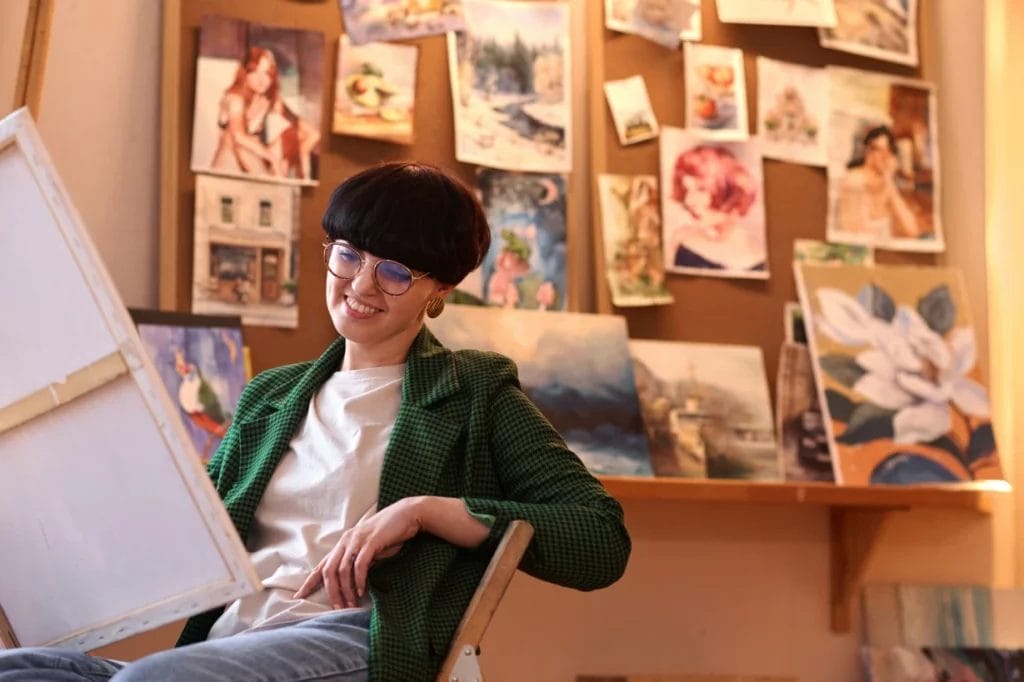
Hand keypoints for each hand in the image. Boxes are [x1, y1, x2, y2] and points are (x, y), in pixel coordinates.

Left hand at [293, 498, 422, 608]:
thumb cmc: (391, 534)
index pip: (322, 565)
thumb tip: (355, 583)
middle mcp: (346, 541)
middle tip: (338, 609)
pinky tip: (361, 591)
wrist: (408, 514)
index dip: (309, 582)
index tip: (299, 596)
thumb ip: (361, 562)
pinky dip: (359, 579)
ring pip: (342, 570)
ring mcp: (357, 540)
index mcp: (344, 543)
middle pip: (329, 571)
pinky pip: (360, 564)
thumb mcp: (371, 550)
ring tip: (351, 604)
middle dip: (332, 592)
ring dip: (346, 590)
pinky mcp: (370, 541)